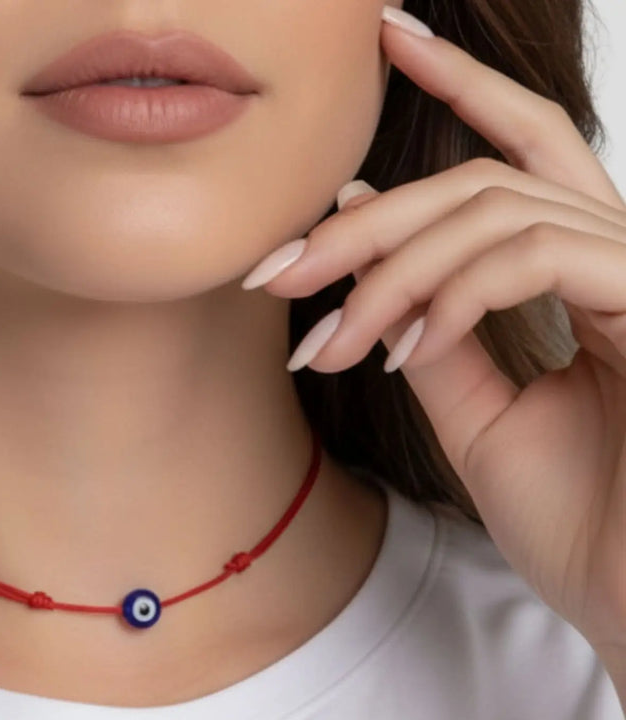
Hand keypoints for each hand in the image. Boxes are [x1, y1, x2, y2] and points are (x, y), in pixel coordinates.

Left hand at [243, 7, 625, 658]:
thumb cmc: (575, 520)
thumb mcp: (474, 415)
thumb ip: (429, 327)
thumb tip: (367, 243)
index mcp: (587, 272)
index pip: (523, 154)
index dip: (462, 87)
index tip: (387, 45)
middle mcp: (623, 255)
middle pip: (486, 181)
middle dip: (370, 222)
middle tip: (279, 268)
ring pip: (498, 212)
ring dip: (392, 272)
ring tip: (333, 340)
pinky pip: (536, 256)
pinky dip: (454, 295)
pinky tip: (404, 351)